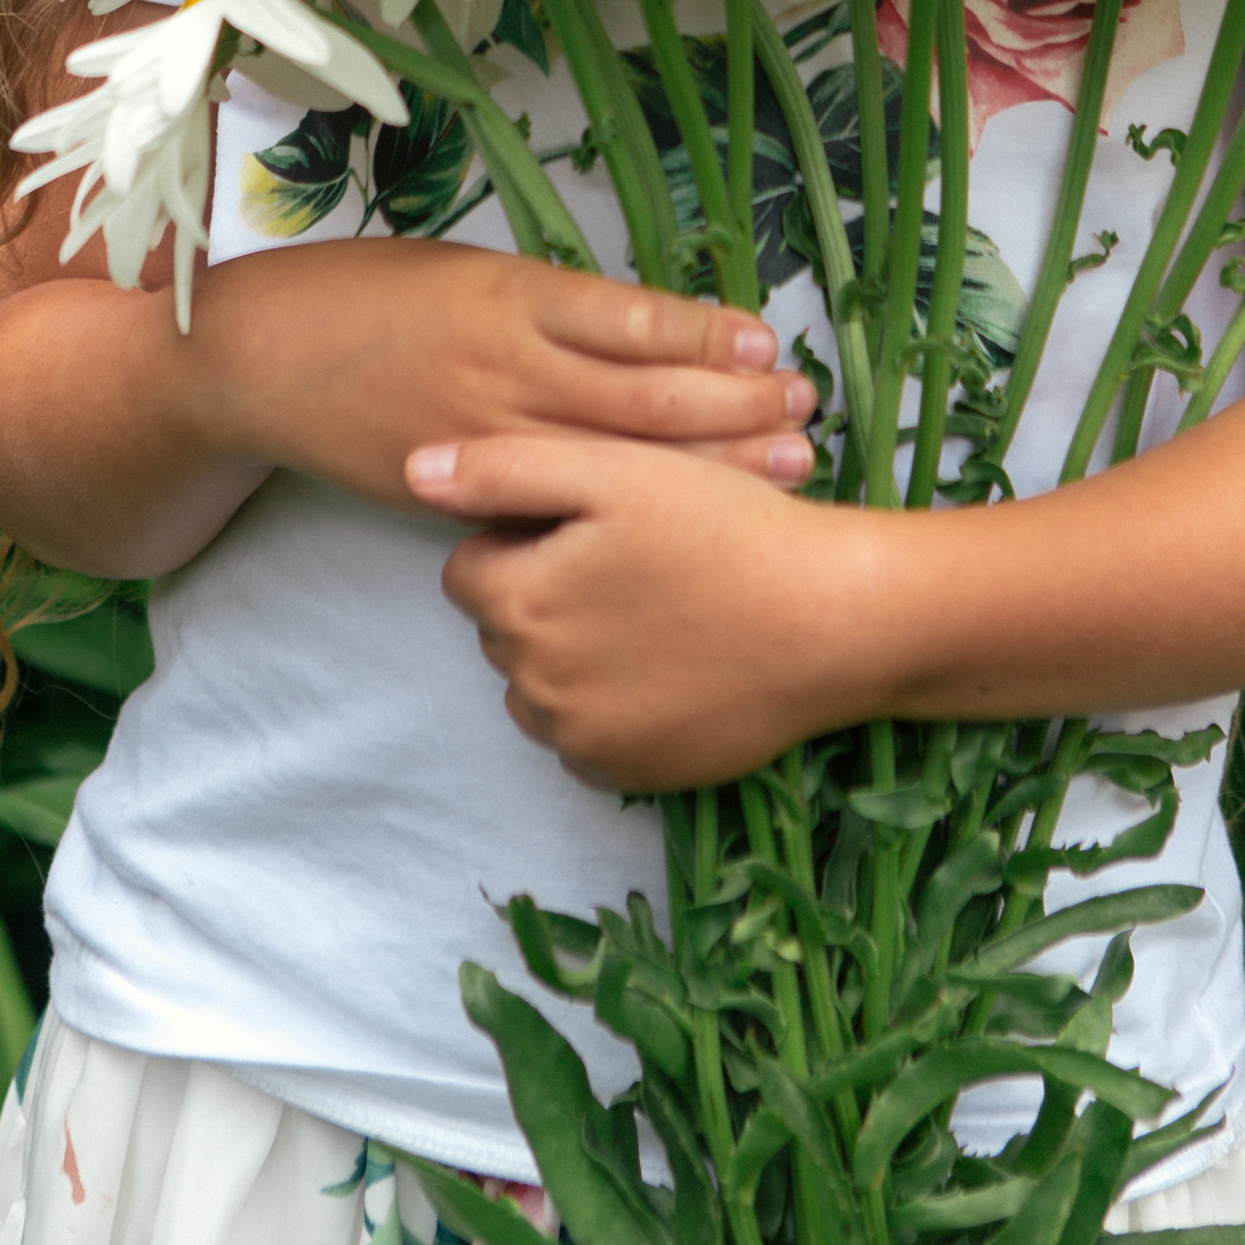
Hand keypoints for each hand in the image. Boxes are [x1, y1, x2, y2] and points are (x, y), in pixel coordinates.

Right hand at [207, 243, 819, 513]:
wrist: (258, 359)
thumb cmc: (362, 298)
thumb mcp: (463, 272)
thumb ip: (545, 305)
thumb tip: (642, 329)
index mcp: (508, 294)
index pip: (633, 319)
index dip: (709, 335)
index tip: (771, 341)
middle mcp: (505, 367)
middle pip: (645, 396)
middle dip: (735, 405)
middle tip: (807, 408)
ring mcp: (484, 438)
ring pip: (617, 457)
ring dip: (708, 458)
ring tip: (784, 458)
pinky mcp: (459, 493)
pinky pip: (556, 502)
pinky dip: (621, 506)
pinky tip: (672, 513)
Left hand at [405, 429, 876, 787]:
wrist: (831, 621)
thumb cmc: (724, 528)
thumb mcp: (615, 470)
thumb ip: (504, 468)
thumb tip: (413, 472)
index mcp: (520, 604)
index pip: (469, 569)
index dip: (526, 536)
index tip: (594, 524)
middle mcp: (535, 686)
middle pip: (504, 628)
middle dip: (546, 593)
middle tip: (630, 560)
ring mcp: (582, 741)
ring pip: (540, 685)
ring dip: (572, 650)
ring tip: (653, 609)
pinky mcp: (628, 775)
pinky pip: (585, 734)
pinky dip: (610, 702)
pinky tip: (669, 662)